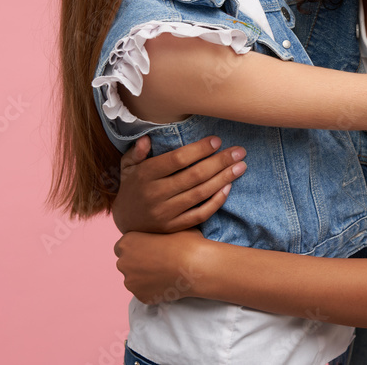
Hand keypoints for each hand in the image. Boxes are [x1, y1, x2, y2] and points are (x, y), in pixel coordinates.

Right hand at [111, 135, 246, 233]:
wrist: (125, 222)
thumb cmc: (132, 187)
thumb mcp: (128, 167)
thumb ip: (137, 152)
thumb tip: (147, 139)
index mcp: (145, 175)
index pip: (177, 159)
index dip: (199, 150)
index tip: (217, 141)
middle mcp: (155, 194)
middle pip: (194, 176)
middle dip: (220, 162)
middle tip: (239, 152)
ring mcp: (165, 213)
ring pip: (200, 194)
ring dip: (224, 179)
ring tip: (241, 167)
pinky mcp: (174, 228)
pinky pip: (200, 214)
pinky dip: (216, 202)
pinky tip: (228, 188)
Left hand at [114, 230, 206, 303]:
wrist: (196, 266)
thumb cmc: (186, 242)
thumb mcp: (170, 226)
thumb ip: (156, 230)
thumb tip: (159, 229)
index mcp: (127, 242)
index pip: (123, 246)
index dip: (137, 247)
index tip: (150, 249)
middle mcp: (123, 262)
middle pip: (126, 263)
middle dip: (138, 263)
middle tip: (158, 261)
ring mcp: (130, 281)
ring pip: (134, 280)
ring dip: (145, 277)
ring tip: (165, 273)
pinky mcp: (140, 296)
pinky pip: (144, 293)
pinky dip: (153, 290)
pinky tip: (168, 283)